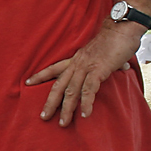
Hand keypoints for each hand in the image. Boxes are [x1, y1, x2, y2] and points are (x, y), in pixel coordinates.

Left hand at [25, 21, 144, 125]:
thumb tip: (121, 67)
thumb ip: (110, 63)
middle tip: (43, 116)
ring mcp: (86, 67)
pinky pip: (89, 90)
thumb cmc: (117, 39)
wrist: (123, 27)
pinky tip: (85, 114)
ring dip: (66, 109)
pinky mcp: (98, 70)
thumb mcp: (106, 53)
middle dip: (50, 102)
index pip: (54, 68)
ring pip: (71, 91)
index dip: (41, 76)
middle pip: (59, 85)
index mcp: (76, 59)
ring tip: (63, 123)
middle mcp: (77, 63)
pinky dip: (86, 103)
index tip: (28, 82)